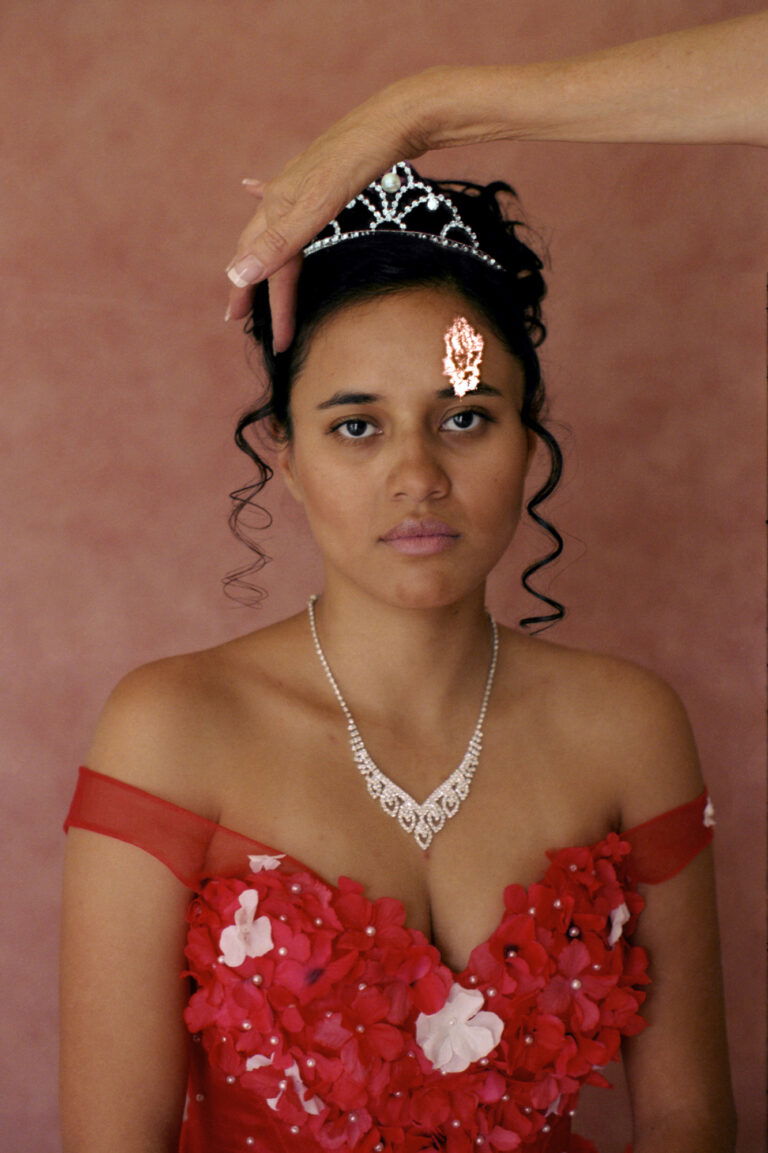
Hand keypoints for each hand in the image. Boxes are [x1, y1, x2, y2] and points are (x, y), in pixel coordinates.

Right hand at [226, 73, 436, 349]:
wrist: (393, 120)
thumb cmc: (357, 162)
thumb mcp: (317, 207)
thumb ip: (279, 243)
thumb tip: (236, 274)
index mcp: (278, 208)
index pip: (265, 269)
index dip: (264, 305)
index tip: (265, 338)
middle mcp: (282, 197)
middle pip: (260, 251)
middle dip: (252, 287)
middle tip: (241, 319)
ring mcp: (300, 187)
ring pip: (273, 232)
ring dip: (264, 259)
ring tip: (256, 281)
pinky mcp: (320, 178)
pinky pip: (286, 202)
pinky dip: (269, 206)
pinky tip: (252, 188)